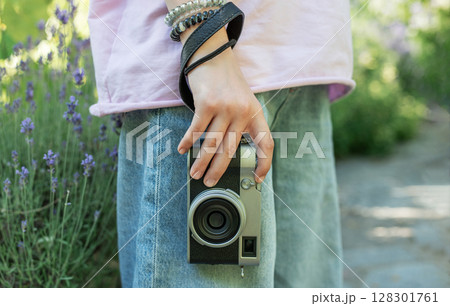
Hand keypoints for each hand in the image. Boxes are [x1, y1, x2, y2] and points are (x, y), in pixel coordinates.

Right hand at [177, 29, 273, 186]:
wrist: (213, 55)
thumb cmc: (227, 82)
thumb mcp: (243, 101)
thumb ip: (241, 123)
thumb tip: (227, 152)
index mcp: (255, 113)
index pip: (266, 144)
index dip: (264, 164)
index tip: (257, 179)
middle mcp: (242, 112)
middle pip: (231, 150)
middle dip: (218, 170)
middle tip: (210, 182)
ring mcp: (225, 107)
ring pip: (211, 144)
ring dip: (200, 162)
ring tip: (194, 173)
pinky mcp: (207, 103)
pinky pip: (196, 130)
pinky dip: (187, 142)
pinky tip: (182, 150)